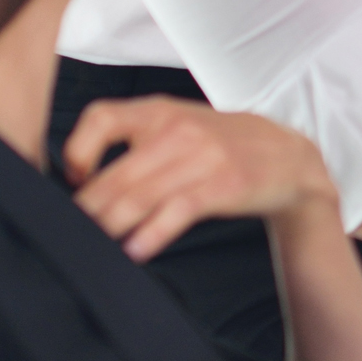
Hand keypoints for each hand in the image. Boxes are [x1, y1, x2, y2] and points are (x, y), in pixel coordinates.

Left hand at [63, 96, 335, 260]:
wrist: (290, 157)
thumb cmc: (225, 145)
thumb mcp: (181, 126)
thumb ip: (136, 141)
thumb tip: (82, 180)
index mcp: (160, 110)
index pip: (100, 118)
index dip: (77, 151)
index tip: (74, 180)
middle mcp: (178, 129)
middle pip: (115, 173)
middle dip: (88, 210)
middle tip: (71, 233)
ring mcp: (203, 157)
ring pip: (140, 197)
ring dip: (111, 227)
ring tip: (94, 246)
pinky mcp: (223, 185)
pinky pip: (177, 211)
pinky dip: (151, 234)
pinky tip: (136, 250)